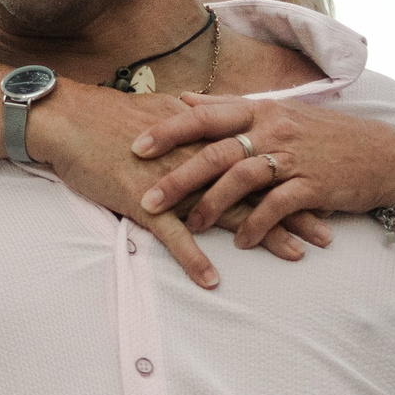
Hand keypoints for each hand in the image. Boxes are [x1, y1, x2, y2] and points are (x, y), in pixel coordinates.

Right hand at [31, 81, 333, 286]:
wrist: (68, 119)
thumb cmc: (111, 119)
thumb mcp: (163, 114)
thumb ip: (195, 121)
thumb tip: (218, 124)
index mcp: (203, 133)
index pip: (258, 157)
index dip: (291, 176)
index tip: (322, 191)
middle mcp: (195, 155)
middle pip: (254, 185)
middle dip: (293, 208)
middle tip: (326, 231)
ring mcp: (171, 180)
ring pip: (225, 210)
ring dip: (261, 234)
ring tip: (294, 255)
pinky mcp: (142, 199)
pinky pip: (172, 234)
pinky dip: (193, 258)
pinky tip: (213, 279)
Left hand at [131, 95, 394, 248]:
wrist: (384, 156)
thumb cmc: (325, 136)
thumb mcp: (279, 112)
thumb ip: (230, 108)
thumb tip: (184, 100)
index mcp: (261, 109)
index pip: (205, 115)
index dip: (169, 130)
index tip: (135, 144)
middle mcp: (274, 129)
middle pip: (215, 151)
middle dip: (178, 177)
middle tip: (146, 198)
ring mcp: (294, 157)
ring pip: (241, 179)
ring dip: (211, 206)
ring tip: (190, 225)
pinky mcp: (314, 185)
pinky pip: (276, 207)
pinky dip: (254, 225)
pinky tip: (239, 241)